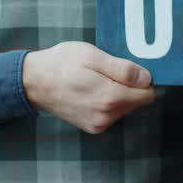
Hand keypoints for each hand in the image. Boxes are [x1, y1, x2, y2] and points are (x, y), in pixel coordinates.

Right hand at [22, 41, 154, 133]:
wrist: (34, 82)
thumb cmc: (61, 63)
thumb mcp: (92, 55)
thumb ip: (121, 69)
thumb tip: (146, 78)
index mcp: (108, 98)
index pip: (148, 94)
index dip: (144, 78)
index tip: (132, 67)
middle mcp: (105, 116)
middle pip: (138, 101)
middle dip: (131, 85)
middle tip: (110, 69)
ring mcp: (98, 124)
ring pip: (126, 107)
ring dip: (119, 93)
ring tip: (98, 77)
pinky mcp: (93, 127)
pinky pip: (113, 113)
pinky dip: (109, 101)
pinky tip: (93, 88)